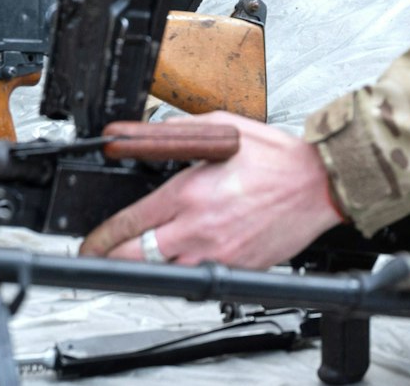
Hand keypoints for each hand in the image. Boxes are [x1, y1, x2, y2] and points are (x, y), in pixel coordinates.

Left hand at [78, 112, 343, 268]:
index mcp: (190, 192)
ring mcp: (218, 253)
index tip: (90, 242)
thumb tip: (153, 130)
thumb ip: (182, 130)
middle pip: (136, 257)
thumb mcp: (226, 129)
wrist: (319, 185)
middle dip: (111, 260)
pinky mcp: (237, 269)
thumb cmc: (279, 158)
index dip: (101, 237)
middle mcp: (199, 228)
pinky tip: (184, 258)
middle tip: (101, 257)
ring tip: (140, 258)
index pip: (130, 222)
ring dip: (148, 267)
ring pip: (164, 274)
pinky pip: (199, 279)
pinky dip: (186, 271)